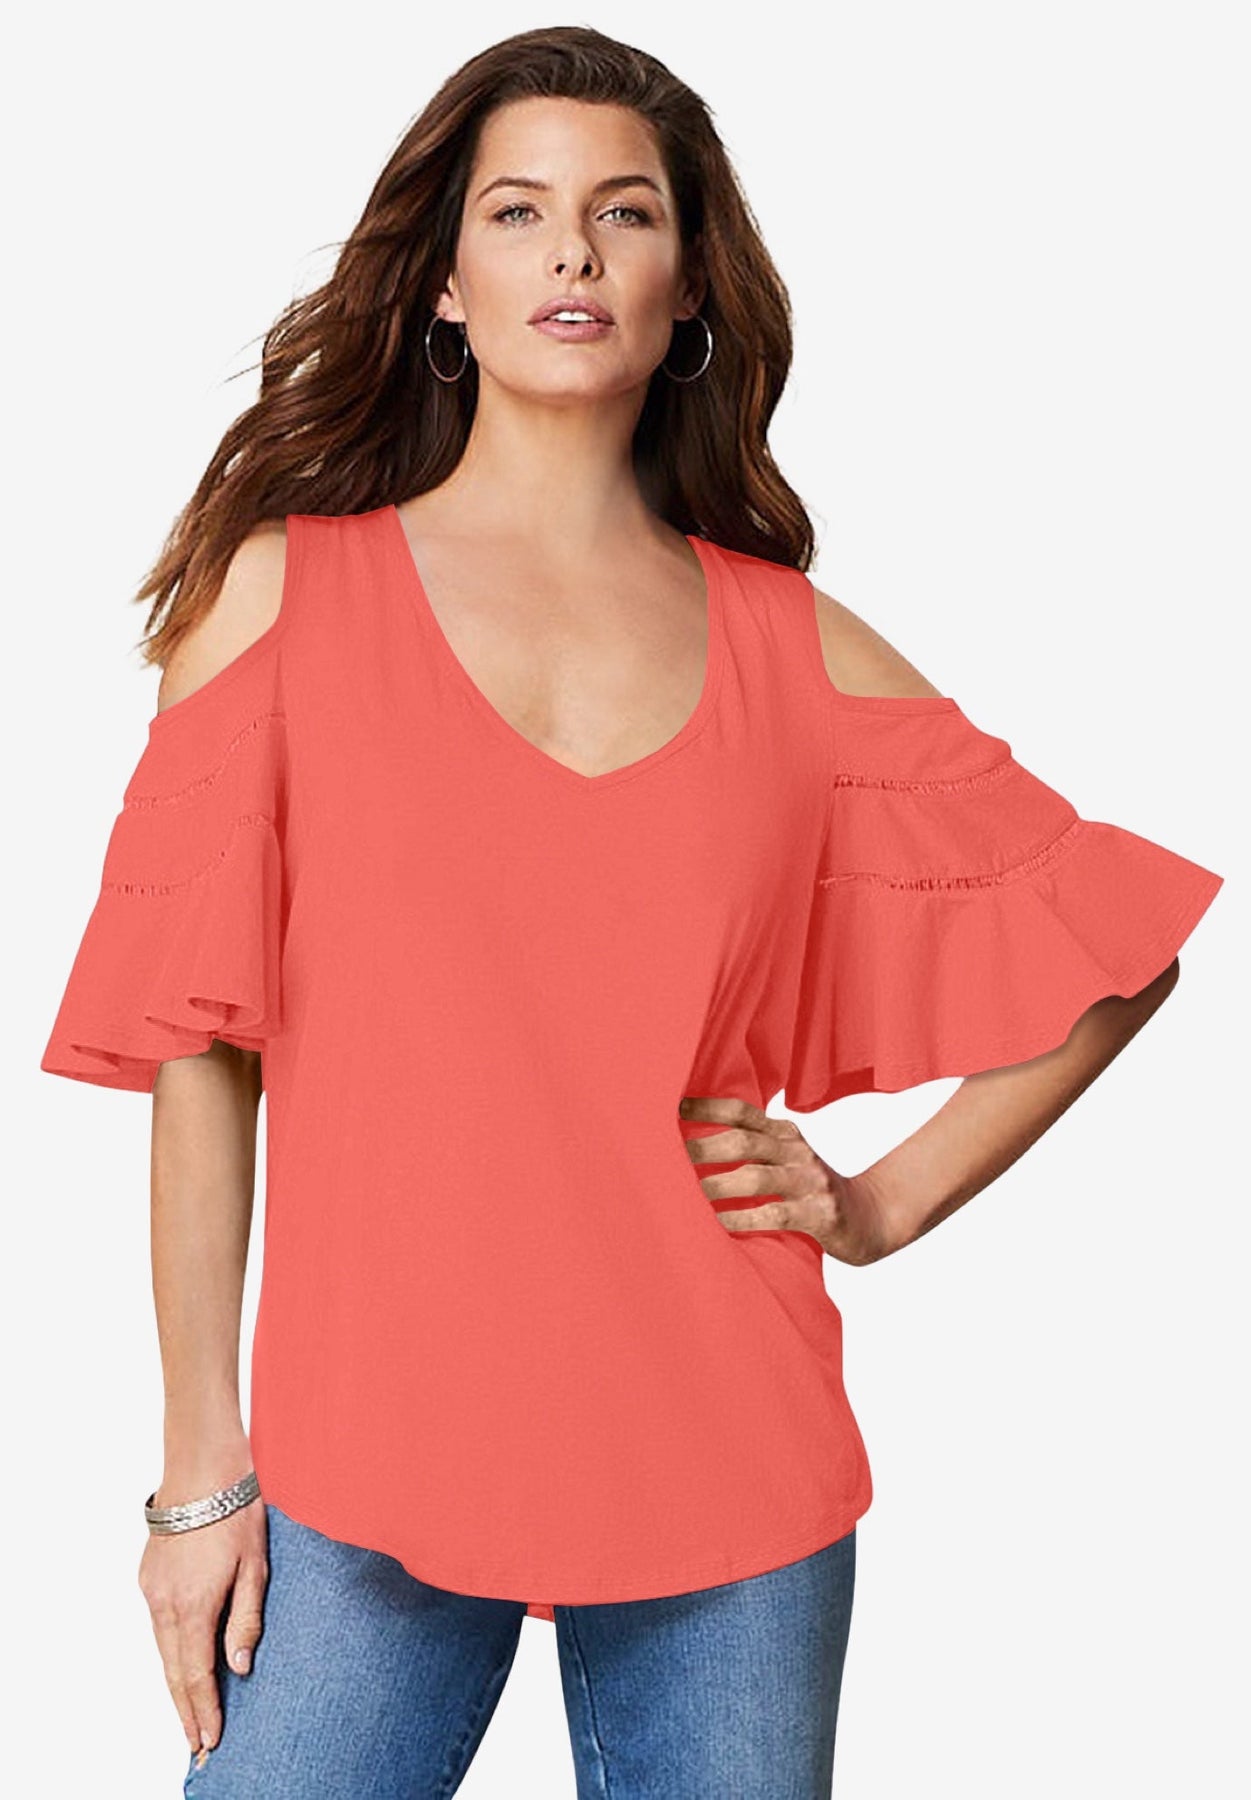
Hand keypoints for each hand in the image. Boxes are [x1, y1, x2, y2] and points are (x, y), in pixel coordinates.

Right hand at [138, 1467, 268, 1763]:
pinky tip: (181, 1662)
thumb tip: (240, 1668)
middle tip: (197, 1743)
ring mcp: (152, 1591)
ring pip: (162, 1651)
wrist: (201, 1469)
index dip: (204, 1710)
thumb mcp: (255, 1565)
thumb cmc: (236, 1512)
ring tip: (190, 1714)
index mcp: (194, 1604)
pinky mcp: (148, 1577)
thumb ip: (246, 1619)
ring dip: (175, 1684)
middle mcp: (165, 1604)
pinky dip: (169, 1651)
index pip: (196, 1674)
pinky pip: (158, 1626)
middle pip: (173, 1671)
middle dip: (186, 1710)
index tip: (210, 1740)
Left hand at [679, 1093, 895, 1265]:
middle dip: (706, 1147)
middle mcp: (798, 1153)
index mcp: (788, 1136)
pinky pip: (776, 1214)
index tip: (678, 1107)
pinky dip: (744, 1218)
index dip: (711, 1108)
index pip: (746, 1113)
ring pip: (757, 1177)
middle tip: (673, 1156)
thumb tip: (696, 1148)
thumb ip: (757, 1150)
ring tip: (692, 1193)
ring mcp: (810, 1183)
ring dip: (719, 1185)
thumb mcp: (791, 1160)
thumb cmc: (817, 1190)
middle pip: (746, 1140)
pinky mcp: (820, 1214)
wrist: (875, 1218)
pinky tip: (722, 1222)